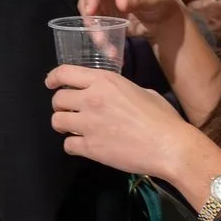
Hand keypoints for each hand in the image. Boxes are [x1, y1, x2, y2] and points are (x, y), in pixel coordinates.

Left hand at [47, 64, 216, 194]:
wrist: (169, 146)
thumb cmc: (162, 118)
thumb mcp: (141, 91)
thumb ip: (119, 90)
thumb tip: (114, 95)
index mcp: (104, 81)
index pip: (64, 73)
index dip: (54, 78)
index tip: (51, 84)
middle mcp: (91, 99)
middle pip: (57, 99)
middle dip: (61, 105)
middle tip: (71, 111)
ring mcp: (89, 124)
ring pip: (56, 121)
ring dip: (64, 125)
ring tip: (75, 128)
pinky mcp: (90, 147)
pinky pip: (67, 144)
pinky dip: (74, 145)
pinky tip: (85, 146)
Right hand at [79, 0, 186, 43]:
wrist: (162, 18)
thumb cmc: (158, 0)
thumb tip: (119, 2)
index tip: (90, 12)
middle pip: (86, 0)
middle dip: (90, 20)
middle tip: (99, 38)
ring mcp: (100, 2)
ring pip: (88, 17)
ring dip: (95, 33)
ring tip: (107, 47)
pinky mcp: (101, 17)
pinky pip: (95, 28)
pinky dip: (100, 39)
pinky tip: (110, 50)